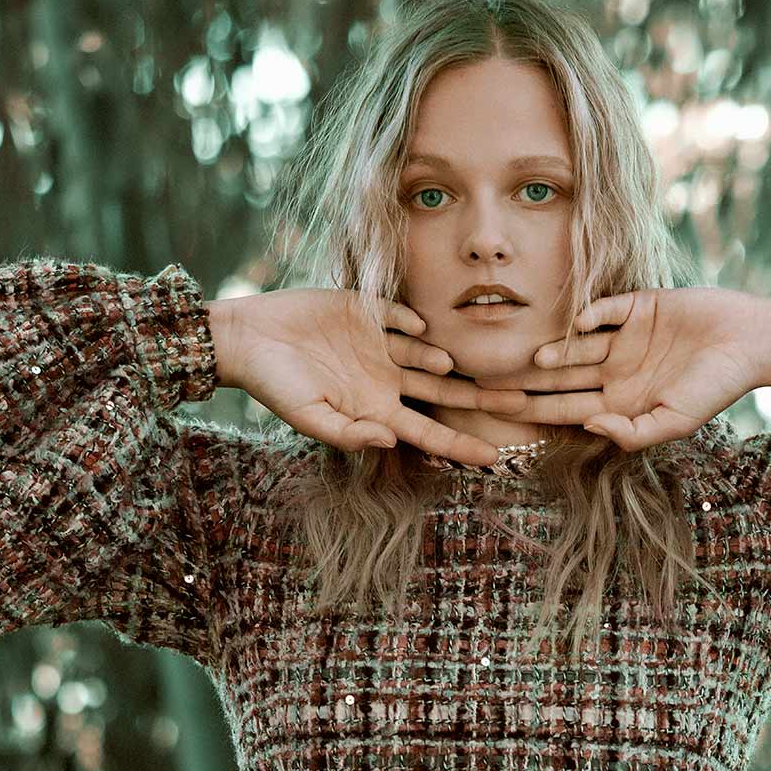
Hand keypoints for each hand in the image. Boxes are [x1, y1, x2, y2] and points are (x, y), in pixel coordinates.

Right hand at [217, 289, 525, 464]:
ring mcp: (381, 346)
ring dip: (442, 360)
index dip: (461, 445)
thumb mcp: (307, 417)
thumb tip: (387, 441)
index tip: (495, 457)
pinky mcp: (369, 312)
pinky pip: (401, 317)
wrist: (248, 338)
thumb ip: (347, 434)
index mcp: (376, 410)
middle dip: (482, 398)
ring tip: (448, 365)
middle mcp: (387, 379)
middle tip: (523, 403)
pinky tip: (420, 328)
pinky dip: (413, 322)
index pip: (429, 431)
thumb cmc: (274, 385)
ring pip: (429, 355)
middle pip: (446, 393)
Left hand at [473, 288, 770, 451]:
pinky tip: (578, 325)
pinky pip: (603, 309)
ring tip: (534, 359)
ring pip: (575, 346)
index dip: (531, 411)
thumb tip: (588, 427)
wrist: (750, 341)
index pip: (563, 408)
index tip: (497, 412)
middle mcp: (613, 372)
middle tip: (488, 384)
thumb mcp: (675, 422)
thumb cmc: (716, 388)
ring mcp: (622, 339)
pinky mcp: (635, 306)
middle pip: (559, 379)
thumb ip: (632, 432)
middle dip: (525, 382)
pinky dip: (589, 315)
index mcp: (618, 403)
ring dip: (554, 353)